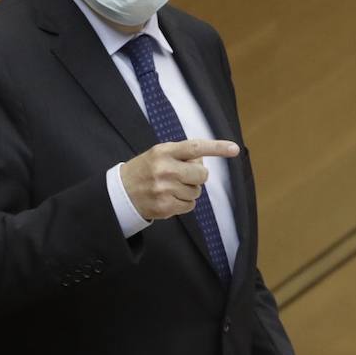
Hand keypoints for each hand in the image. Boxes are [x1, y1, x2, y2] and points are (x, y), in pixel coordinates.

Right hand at [120, 139, 237, 220]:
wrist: (121, 193)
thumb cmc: (145, 170)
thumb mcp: (158, 154)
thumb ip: (181, 154)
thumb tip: (204, 161)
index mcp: (164, 152)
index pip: (195, 147)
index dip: (217, 148)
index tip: (234, 149)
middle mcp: (164, 169)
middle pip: (202, 174)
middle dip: (197, 176)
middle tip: (183, 176)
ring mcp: (164, 189)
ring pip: (197, 192)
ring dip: (189, 191)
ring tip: (171, 188)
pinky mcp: (165, 207)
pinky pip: (190, 206)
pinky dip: (183, 203)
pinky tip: (169, 198)